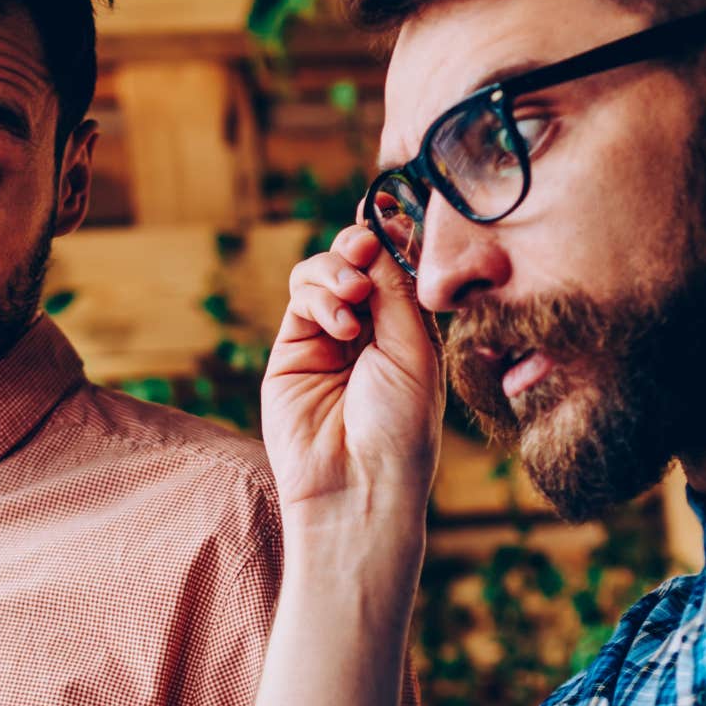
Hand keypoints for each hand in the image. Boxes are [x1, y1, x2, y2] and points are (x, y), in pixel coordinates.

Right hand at [262, 223, 443, 512]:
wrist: (358, 486)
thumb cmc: (401, 429)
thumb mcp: (415, 350)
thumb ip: (395, 290)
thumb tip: (381, 230)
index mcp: (407, 333)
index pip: (395, 270)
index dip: (391, 241)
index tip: (393, 219)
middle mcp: (366, 333)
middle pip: (355, 264)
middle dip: (360, 247)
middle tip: (366, 248)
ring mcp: (326, 342)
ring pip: (321, 275)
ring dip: (336, 270)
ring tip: (353, 293)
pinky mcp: (290, 353)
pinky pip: (300, 302)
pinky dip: (320, 298)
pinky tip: (341, 325)